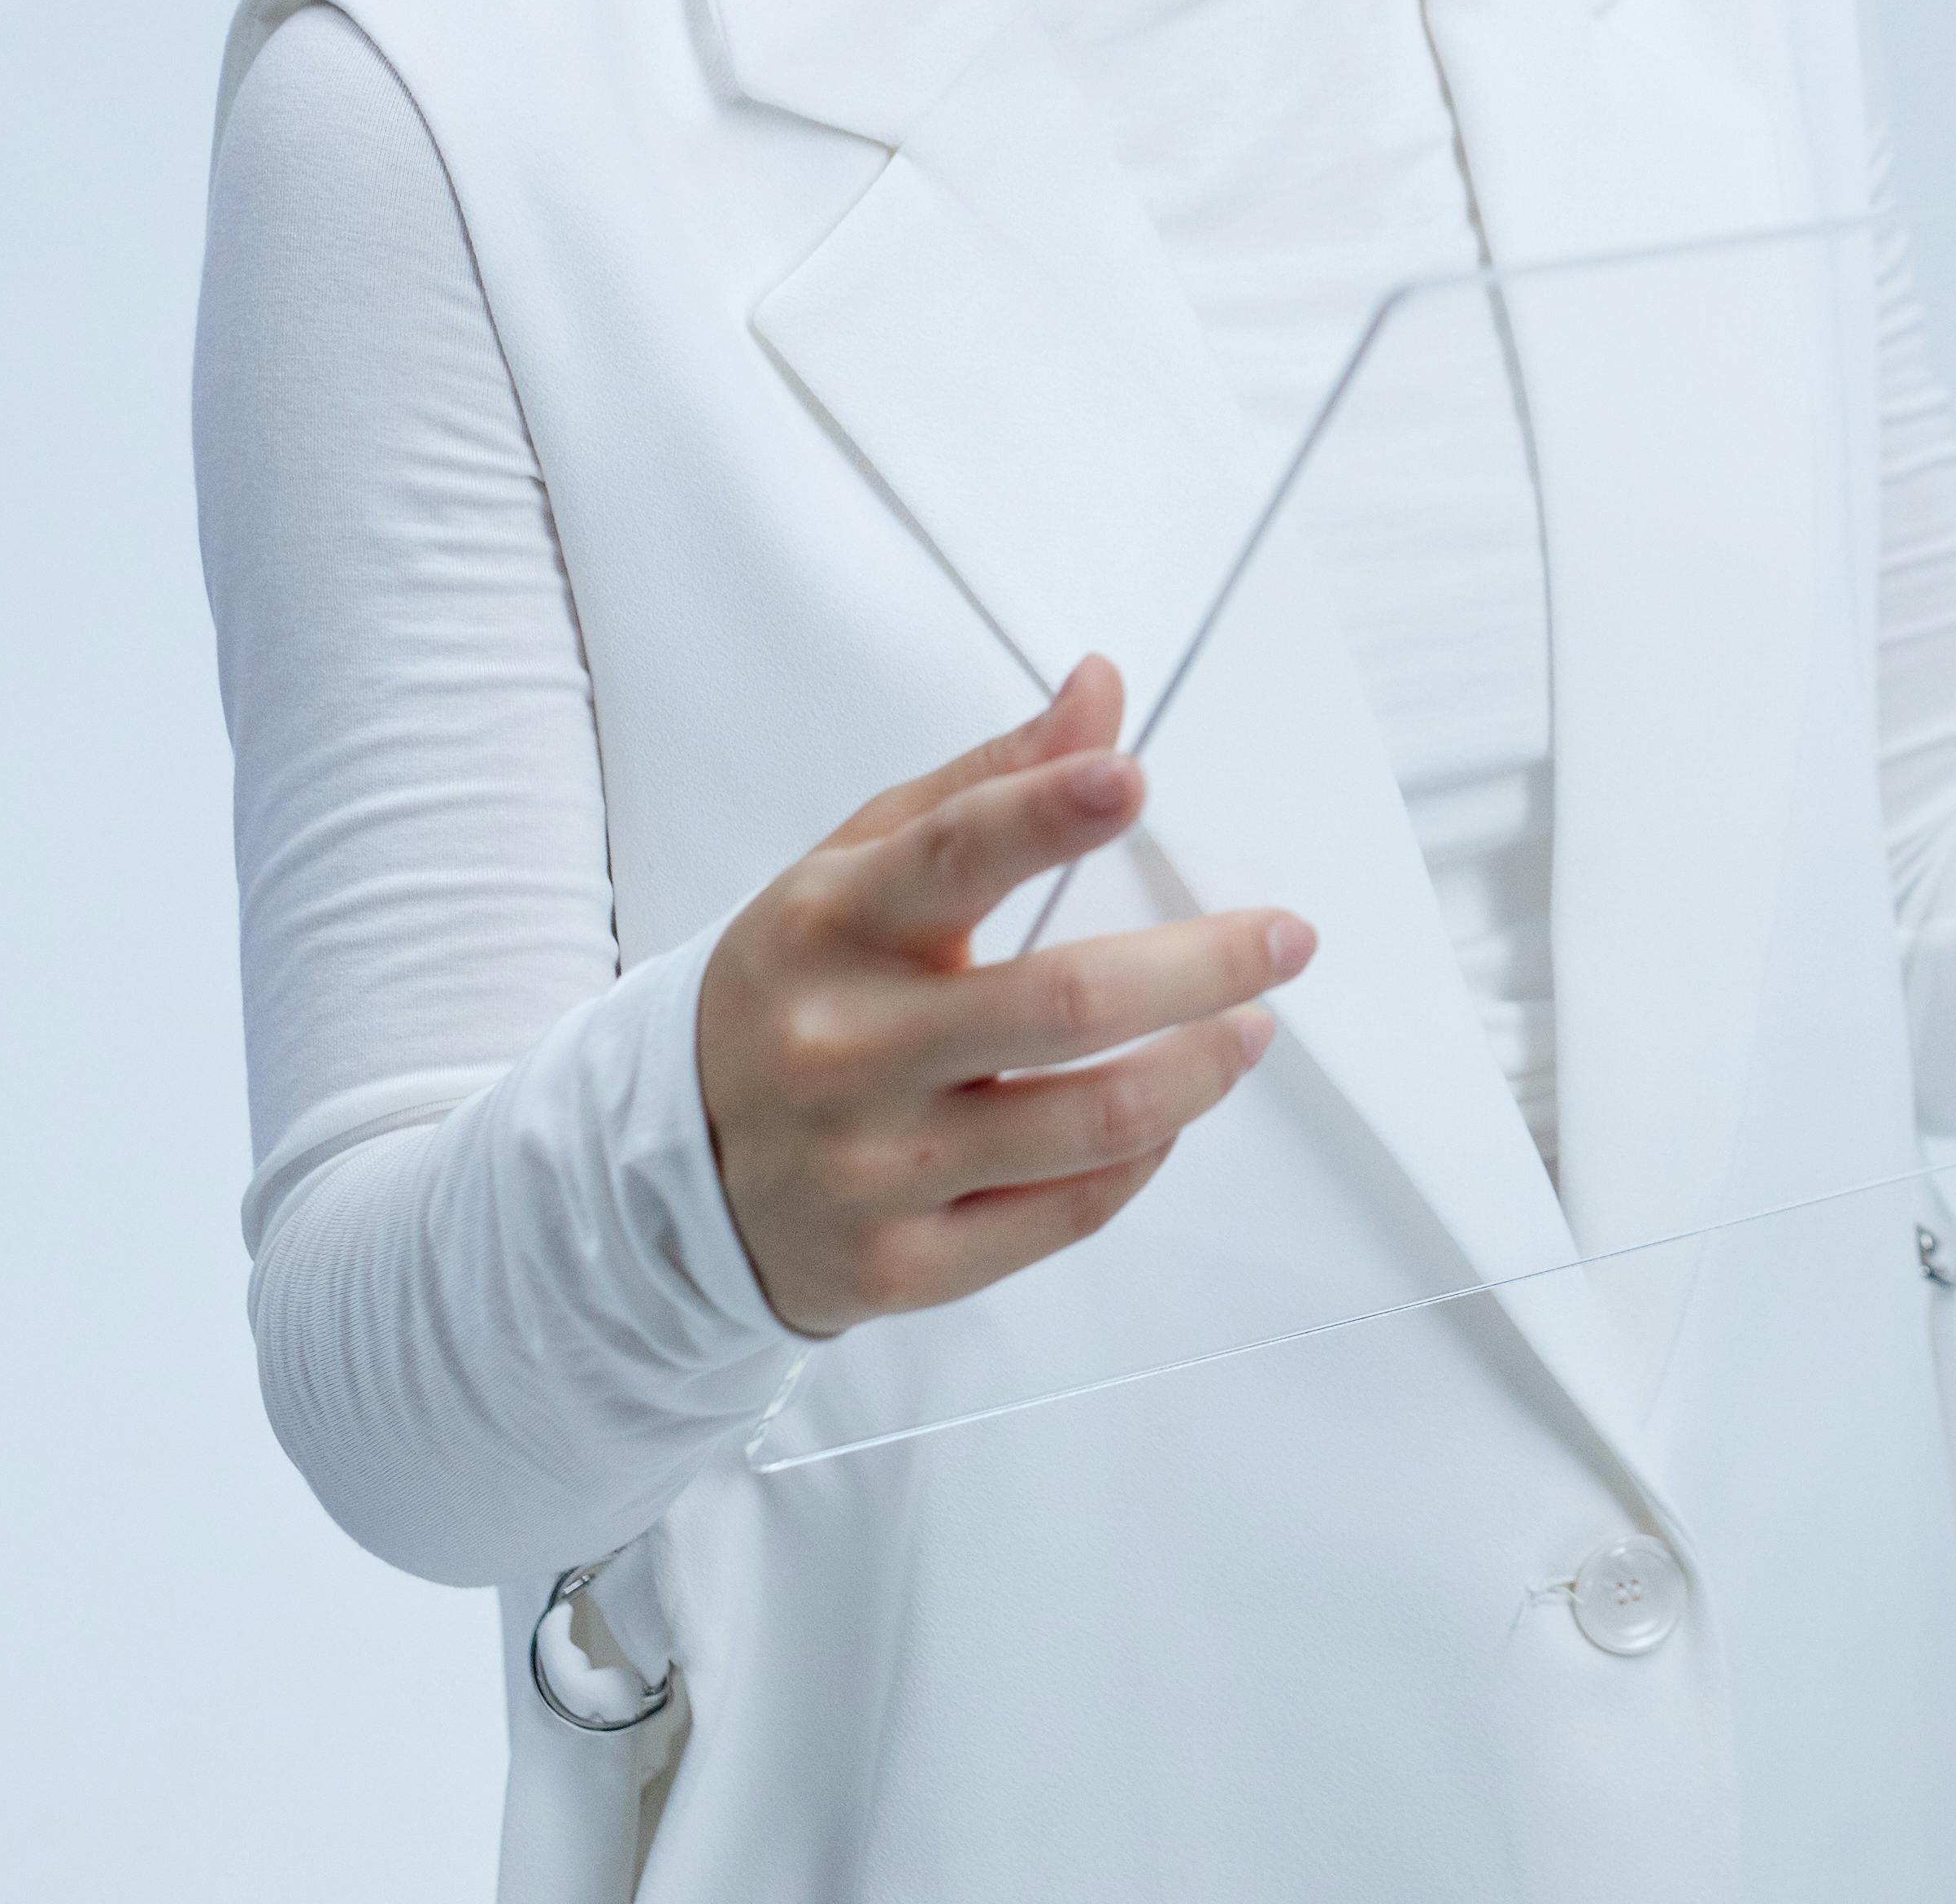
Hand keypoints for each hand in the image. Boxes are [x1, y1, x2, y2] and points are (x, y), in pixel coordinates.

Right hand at [691, 655, 1315, 1337]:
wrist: (669, 1167)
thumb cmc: (800, 990)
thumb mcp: (861, 867)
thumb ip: (990, 780)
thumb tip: (1102, 691)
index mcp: (830, 926)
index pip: (949, 854)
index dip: (1047, 813)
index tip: (1133, 777)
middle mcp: (844, 1047)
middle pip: (1064, 1003)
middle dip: (1206, 965)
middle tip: (1286, 939)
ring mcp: (871, 1167)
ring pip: (1093, 1121)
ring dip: (1203, 1067)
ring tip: (1249, 1026)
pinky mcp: (903, 1264)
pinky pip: (1071, 1209)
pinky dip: (1144, 1154)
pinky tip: (1169, 1113)